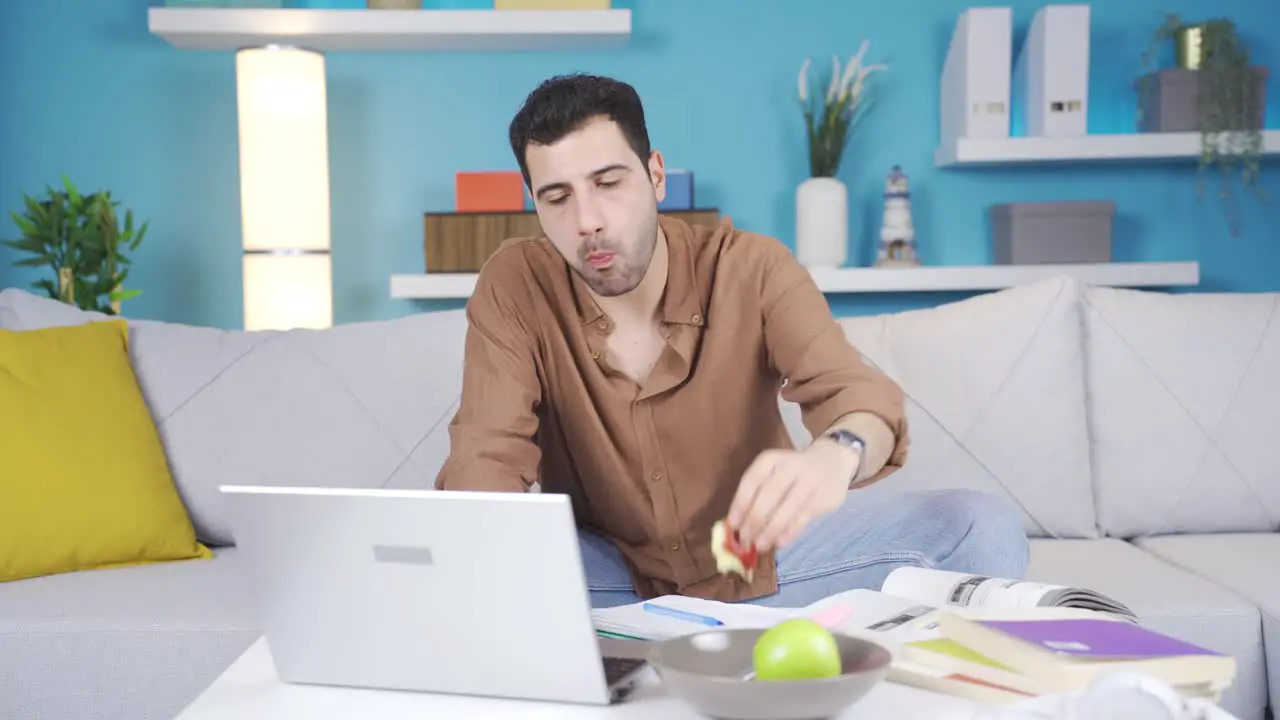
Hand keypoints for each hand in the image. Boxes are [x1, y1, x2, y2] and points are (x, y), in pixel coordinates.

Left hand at [727, 441, 859, 553]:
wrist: (833, 460)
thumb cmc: (793, 472)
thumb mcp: (773, 472)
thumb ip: (756, 493)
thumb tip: (737, 525)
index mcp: (771, 459)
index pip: (751, 481)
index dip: (740, 504)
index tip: (732, 525)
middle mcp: (789, 466)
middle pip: (768, 495)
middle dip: (754, 520)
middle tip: (745, 541)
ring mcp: (809, 481)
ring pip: (786, 508)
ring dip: (770, 530)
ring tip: (759, 546)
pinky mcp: (823, 496)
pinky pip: (803, 517)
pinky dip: (789, 532)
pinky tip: (779, 543)